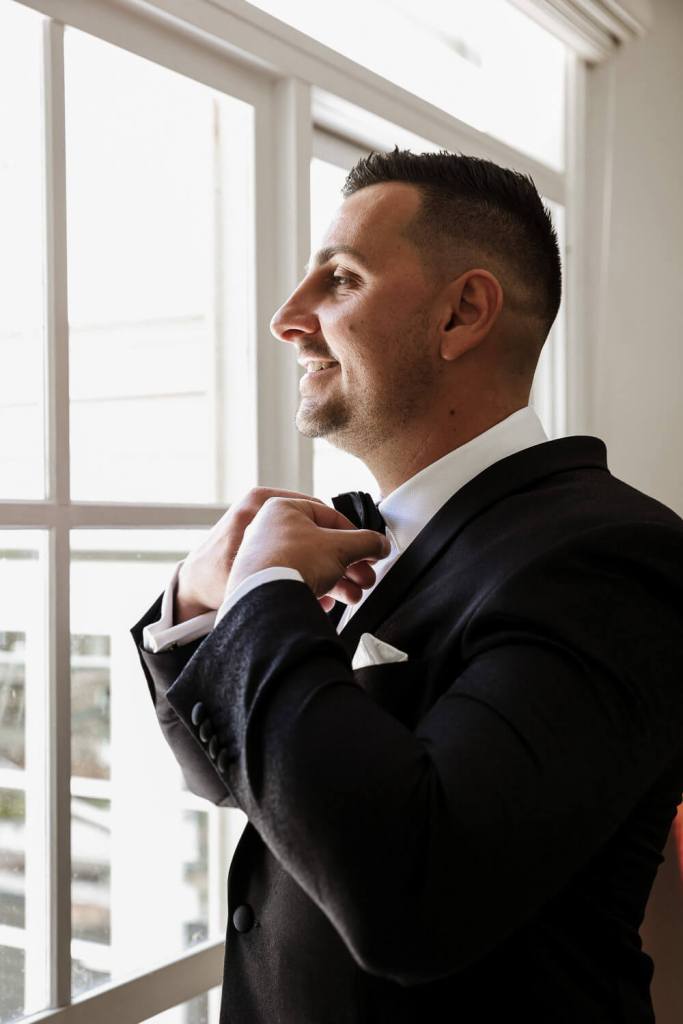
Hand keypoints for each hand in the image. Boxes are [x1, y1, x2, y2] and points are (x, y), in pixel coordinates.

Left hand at [226, 496, 390, 607]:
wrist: (264, 600)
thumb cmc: (292, 563)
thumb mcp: (341, 547)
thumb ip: (366, 543)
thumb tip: (380, 544)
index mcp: (284, 509)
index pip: (331, 517)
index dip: (356, 535)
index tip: (370, 549)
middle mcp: (270, 528)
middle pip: (321, 545)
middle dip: (350, 564)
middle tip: (366, 576)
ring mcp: (263, 555)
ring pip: (310, 565)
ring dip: (338, 581)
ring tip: (354, 595)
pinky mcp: (260, 580)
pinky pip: (293, 581)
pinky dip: (314, 590)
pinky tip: (327, 603)